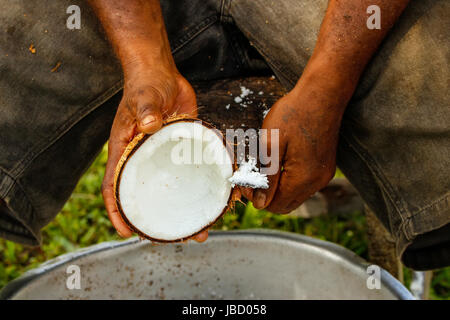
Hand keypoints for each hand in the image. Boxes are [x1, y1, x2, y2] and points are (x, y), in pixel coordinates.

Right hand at [101, 62, 207, 241]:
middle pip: (146, 196)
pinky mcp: (180, 150)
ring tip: (201, 227)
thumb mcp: (144, 97)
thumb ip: (145, 110)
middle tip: (179, 236)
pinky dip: (198, 186)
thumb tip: (149, 125)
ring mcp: (162, 156)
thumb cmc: (145, 84)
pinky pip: (189, 172)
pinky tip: (213, 196)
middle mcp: (142, 159)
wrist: (162, 74)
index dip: (118, 211)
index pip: (114, 187)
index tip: (128, 232)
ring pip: (171, 188)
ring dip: (184, 208)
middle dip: (158, 219)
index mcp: (125, 151)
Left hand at [242, 84, 340, 213]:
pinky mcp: (325, 166)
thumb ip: (266, 177)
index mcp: (302, 179)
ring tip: (264, 164)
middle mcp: (317, 182)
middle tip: (251, 174)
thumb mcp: (271, 145)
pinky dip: (288, 179)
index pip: (274, 205)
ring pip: (294, 195)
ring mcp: (323, 174)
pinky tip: (280, 160)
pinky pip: (303, 184)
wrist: (323, 93)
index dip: (255, 197)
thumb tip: (260, 204)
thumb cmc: (294, 114)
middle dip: (265, 194)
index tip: (244, 178)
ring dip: (277, 187)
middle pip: (285, 204)